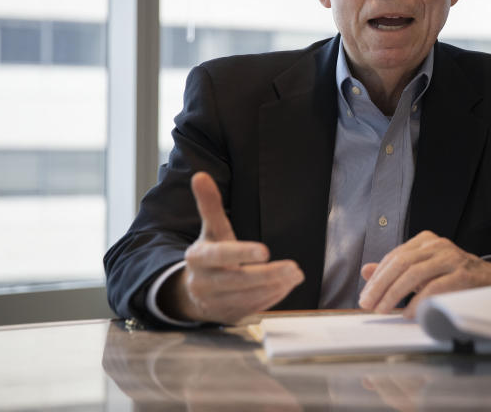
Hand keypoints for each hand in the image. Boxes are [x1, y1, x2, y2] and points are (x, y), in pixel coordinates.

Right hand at [161, 171, 303, 323]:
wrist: (194, 291)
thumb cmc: (210, 253)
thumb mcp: (211, 230)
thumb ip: (209, 204)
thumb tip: (200, 175)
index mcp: (198, 257)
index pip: (220, 255)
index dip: (242, 253)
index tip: (265, 251)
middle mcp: (203, 282)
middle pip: (237, 280)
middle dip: (267, 275)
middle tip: (294, 268)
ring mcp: (214, 303)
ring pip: (247, 298)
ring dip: (274, 287)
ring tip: (296, 274)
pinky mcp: (227, 317)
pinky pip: (251, 310)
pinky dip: (271, 299)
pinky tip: (286, 286)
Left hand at [358, 230, 490, 318]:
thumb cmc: (452, 276)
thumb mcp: (422, 269)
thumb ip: (394, 269)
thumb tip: (366, 271)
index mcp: (425, 241)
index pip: (394, 256)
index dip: (377, 276)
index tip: (366, 295)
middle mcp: (438, 245)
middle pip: (401, 263)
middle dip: (381, 285)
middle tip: (369, 303)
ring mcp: (451, 258)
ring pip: (415, 274)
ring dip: (395, 294)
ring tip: (384, 309)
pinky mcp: (463, 275)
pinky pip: (435, 288)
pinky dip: (418, 302)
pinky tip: (408, 313)